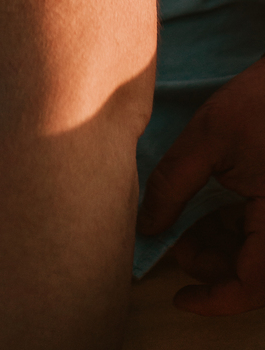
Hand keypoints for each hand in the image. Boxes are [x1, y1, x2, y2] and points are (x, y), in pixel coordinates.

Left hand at [138, 58, 264, 313]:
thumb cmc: (261, 101)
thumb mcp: (209, 139)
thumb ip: (173, 185)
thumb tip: (146, 226)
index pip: (251, 285)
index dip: (214, 299)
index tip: (180, 296)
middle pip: (253, 273)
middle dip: (211, 265)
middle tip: (171, 243)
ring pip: (258, 254)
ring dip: (222, 248)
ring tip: (183, 224)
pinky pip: (263, 233)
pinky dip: (236, 230)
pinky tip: (207, 210)